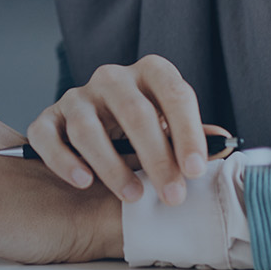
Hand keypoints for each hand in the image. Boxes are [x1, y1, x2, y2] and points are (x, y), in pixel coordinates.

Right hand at [25, 55, 207, 205]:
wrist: (96, 127)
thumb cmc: (143, 131)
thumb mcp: (171, 129)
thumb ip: (193, 137)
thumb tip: (224, 144)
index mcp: (150, 73)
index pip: (173, 92)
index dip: (187, 131)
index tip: (196, 170)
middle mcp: (111, 79)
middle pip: (134, 111)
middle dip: (156, 157)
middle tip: (172, 195)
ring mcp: (76, 97)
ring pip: (88, 127)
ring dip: (112, 165)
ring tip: (133, 196)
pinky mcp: (48, 119)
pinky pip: (47, 136)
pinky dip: (63, 161)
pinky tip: (83, 182)